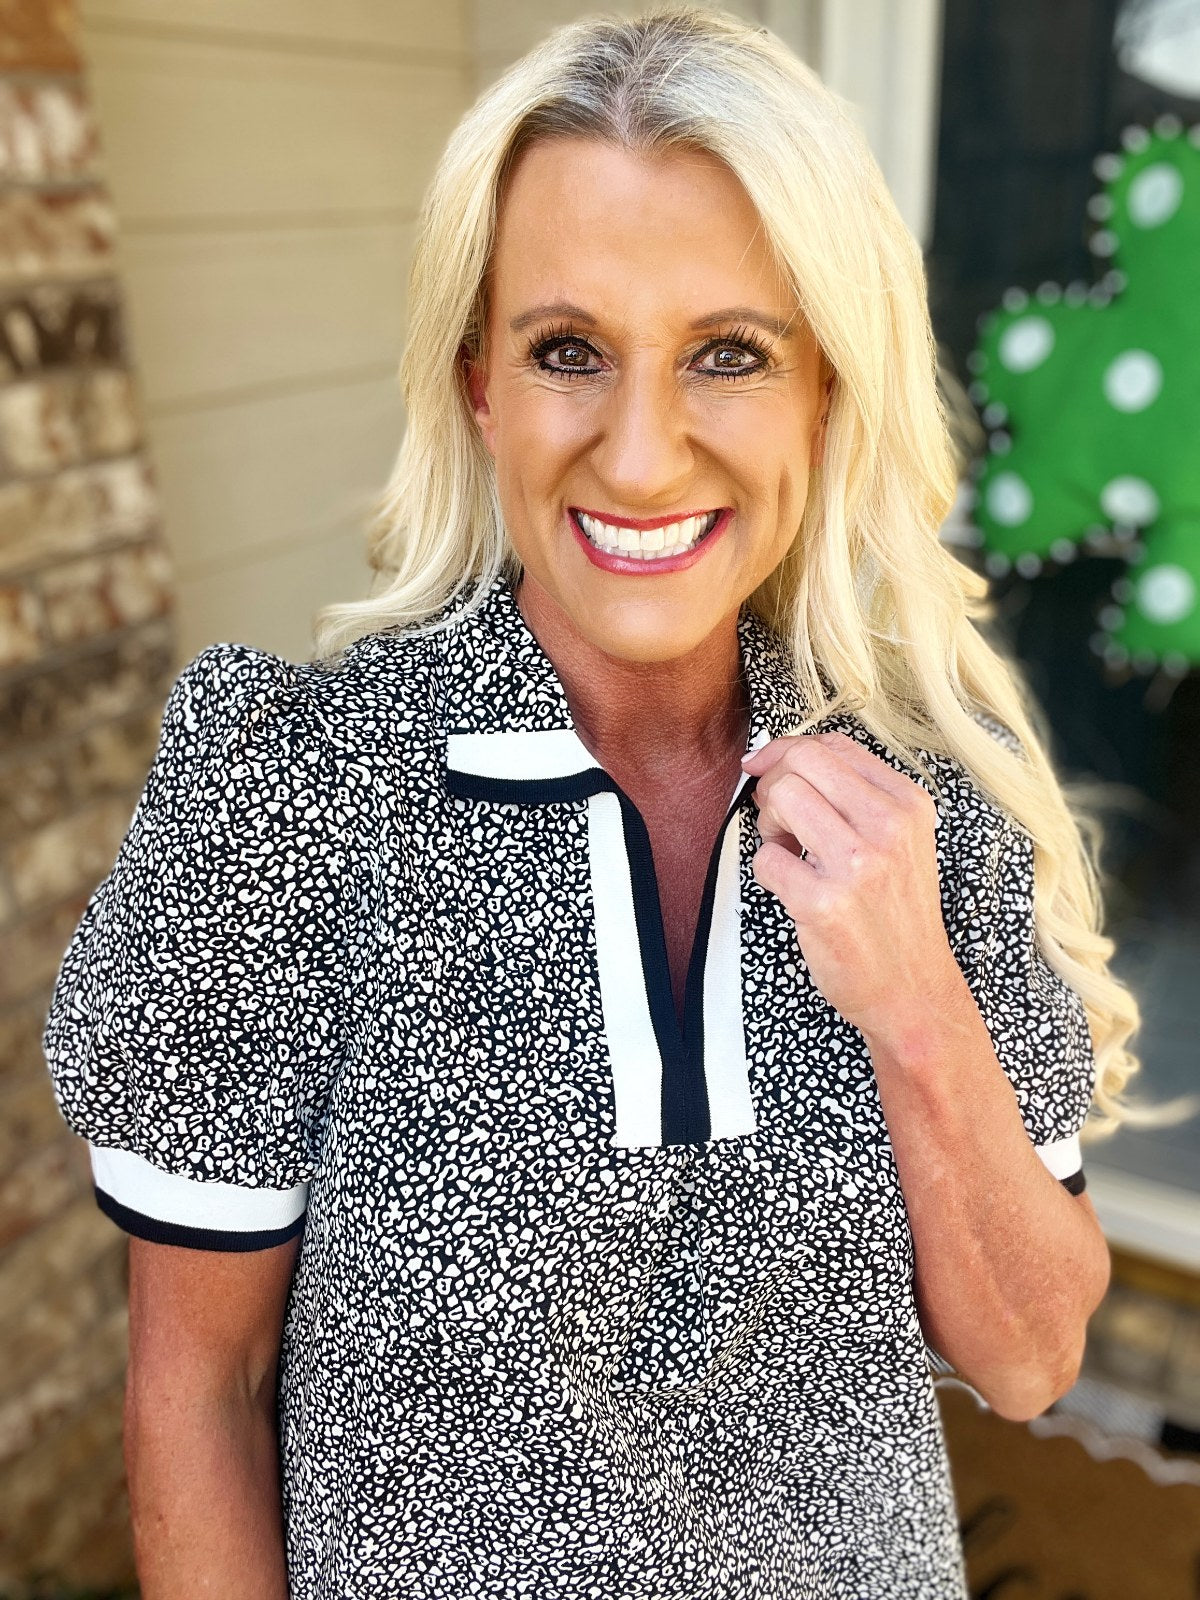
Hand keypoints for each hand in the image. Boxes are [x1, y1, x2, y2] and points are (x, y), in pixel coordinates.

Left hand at [740, 730, 964, 1044]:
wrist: (912, 989)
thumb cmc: (895, 914)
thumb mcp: (900, 842)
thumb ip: (855, 795)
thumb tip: (783, 756)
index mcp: (908, 806)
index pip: (833, 745)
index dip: (787, 752)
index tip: (766, 770)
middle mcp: (889, 828)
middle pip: (802, 763)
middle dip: (774, 785)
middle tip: (780, 820)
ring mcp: (858, 865)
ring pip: (782, 798)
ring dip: (769, 824)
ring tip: (787, 852)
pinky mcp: (825, 903)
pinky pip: (766, 858)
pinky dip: (768, 872)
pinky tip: (793, 890)